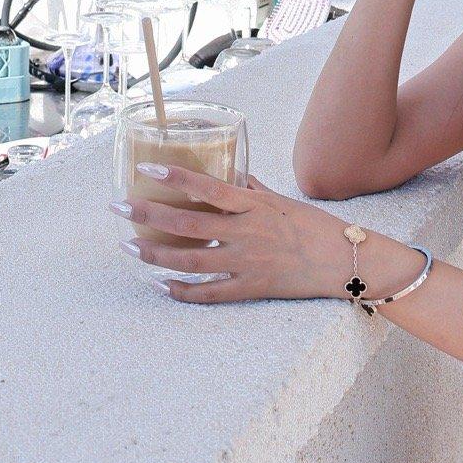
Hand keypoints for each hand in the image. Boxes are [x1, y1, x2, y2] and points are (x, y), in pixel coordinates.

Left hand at [115, 168, 348, 303]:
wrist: (344, 260)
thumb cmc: (315, 226)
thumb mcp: (282, 201)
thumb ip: (253, 190)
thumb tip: (233, 176)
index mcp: (253, 205)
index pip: (207, 187)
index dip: (175, 177)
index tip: (146, 168)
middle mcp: (246, 232)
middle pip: (187, 224)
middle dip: (148, 216)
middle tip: (118, 207)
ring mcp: (246, 263)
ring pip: (190, 261)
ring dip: (155, 255)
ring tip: (128, 247)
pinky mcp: (251, 288)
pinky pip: (209, 294)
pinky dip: (181, 292)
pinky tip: (160, 286)